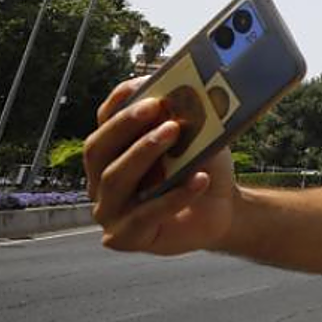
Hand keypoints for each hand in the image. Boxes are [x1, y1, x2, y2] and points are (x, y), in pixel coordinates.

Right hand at [84, 78, 235, 254]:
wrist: (223, 210)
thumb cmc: (203, 168)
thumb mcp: (198, 139)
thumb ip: (187, 119)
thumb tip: (188, 91)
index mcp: (112, 151)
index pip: (104, 121)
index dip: (118, 102)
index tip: (140, 84)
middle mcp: (101, 179)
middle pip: (98, 148)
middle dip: (125, 124)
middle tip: (156, 105)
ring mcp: (108, 210)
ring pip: (115, 179)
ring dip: (144, 152)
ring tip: (174, 131)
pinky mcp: (123, 237)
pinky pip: (145, 215)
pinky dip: (174, 196)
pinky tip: (199, 179)